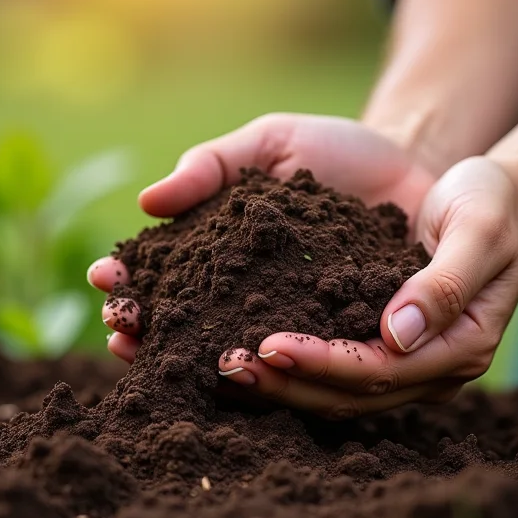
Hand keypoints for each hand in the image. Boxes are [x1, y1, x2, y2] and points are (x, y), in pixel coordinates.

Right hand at [87, 113, 438, 361]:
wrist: (410, 165)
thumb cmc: (333, 152)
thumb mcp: (270, 145)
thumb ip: (212, 166)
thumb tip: (147, 201)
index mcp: (227, 254)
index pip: (168, 272)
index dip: (135, 276)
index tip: (108, 277)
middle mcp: (254, 296)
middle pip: (190, 321)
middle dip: (150, 328)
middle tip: (120, 331)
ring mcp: (297, 322)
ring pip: (238, 350)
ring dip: (196, 358)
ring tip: (167, 360)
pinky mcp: (341, 339)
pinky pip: (305, 361)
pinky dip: (274, 372)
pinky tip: (247, 373)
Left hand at [217, 157, 517, 416]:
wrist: (493, 198)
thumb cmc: (491, 204)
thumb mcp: (479, 229)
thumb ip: (446, 282)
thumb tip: (399, 334)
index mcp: (462, 344)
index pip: (381, 370)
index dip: (324, 364)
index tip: (268, 347)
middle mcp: (434, 367)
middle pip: (353, 395)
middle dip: (289, 384)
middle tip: (228, 369)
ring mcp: (411, 363)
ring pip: (339, 393)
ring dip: (284, 384)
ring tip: (228, 370)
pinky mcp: (388, 347)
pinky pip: (337, 370)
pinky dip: (296, 368)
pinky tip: (255, 356)